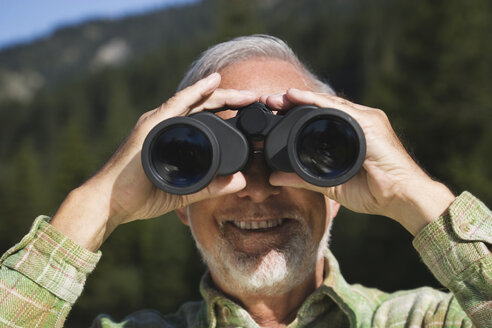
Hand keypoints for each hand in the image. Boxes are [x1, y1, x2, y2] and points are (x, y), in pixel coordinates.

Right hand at [51, 73, 253, 250]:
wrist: (110, 202)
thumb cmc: (140, 196)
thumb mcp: (184, 192)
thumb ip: (210, 187)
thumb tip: (240, 182)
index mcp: (173, 138)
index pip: (205, 119)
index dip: (229, 113)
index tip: (251, 114)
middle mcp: (166, 125)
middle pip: (204, 106)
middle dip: (232, 101)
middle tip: (256, 99)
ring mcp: (158, 123)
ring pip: (195, 101)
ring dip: (222, 95)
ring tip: (246, 94)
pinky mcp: (151, 126)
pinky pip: (177, 104)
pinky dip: (196, 92)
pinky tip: (214, 83)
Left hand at [263, 88, 454, 234]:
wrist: (403, 198)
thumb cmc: (374, 192)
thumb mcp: (330, 185)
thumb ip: (304, 178)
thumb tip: (275, 177)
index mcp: (351, 136)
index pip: (319, 120)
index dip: (296, 115)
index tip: (274, 115)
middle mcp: (358, 123)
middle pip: (321, 108)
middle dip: (294, 104)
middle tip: (269, 102)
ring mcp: (365, 120)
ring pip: (327, 104)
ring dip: (300, 99)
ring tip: (277, 97)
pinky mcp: (370, 122)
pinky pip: (337, 108)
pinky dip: (315, 101)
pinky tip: (297, 96)